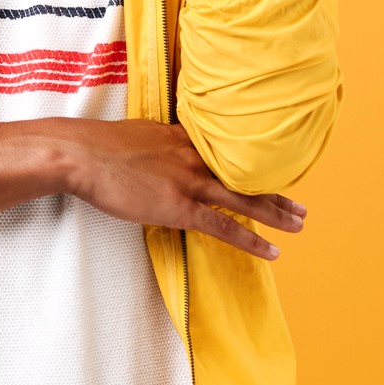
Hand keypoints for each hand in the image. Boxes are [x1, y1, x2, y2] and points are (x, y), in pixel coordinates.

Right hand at [56, 118, 305, 257]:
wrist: (81, 153)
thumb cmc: (98, 145)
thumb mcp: (137, 133)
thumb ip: (157, 143)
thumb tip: (158, 152)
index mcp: (183, 138)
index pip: (227, 152)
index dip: (253, 165)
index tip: (273, 173)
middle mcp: (193, 157)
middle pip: (245, 175)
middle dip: (276, 192)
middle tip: (301, 205)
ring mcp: (189, 182)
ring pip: (244, 199)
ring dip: (276, 213)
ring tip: (299, 223)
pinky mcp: (179, 206)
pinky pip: (224, 227)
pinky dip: (251, 240)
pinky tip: (272, 251)